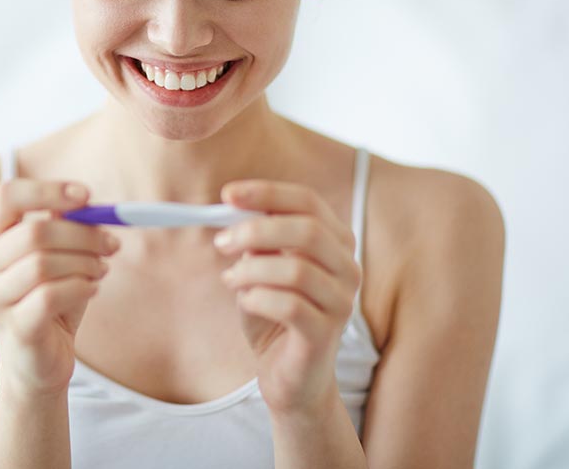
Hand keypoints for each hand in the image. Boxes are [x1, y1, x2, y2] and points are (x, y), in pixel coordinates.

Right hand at [0, 178, 119, 396]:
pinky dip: (81, 287)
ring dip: (85, 263)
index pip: (6, 195)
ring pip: (44, 264)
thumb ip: (64, 224)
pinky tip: (92, 290)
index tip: (86, 195)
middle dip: (83, 234)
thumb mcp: (57, 255)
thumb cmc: (49, 300)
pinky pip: (52, 295)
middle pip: (34, 232)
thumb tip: (86, 201)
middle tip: (111, 242)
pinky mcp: (14, 327)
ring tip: (101, 269)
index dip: (48, 191)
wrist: (41, 361)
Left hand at [214, 180, 360, 415]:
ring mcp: (342, 302)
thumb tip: (234, 211)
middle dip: (256, 230)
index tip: (227, 194)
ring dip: (251, 270)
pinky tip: (246, 302)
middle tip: (221, 241)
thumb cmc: (273, 315)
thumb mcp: (259, 269)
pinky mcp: (326, 334)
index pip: (308, 202)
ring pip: (296, 269)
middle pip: (308, 230)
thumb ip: (255, 241)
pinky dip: (256, 298)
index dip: (267, 192)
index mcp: (334, 242)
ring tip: (231, 280)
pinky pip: (289, 305)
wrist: (288, 376)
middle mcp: (347, 268)